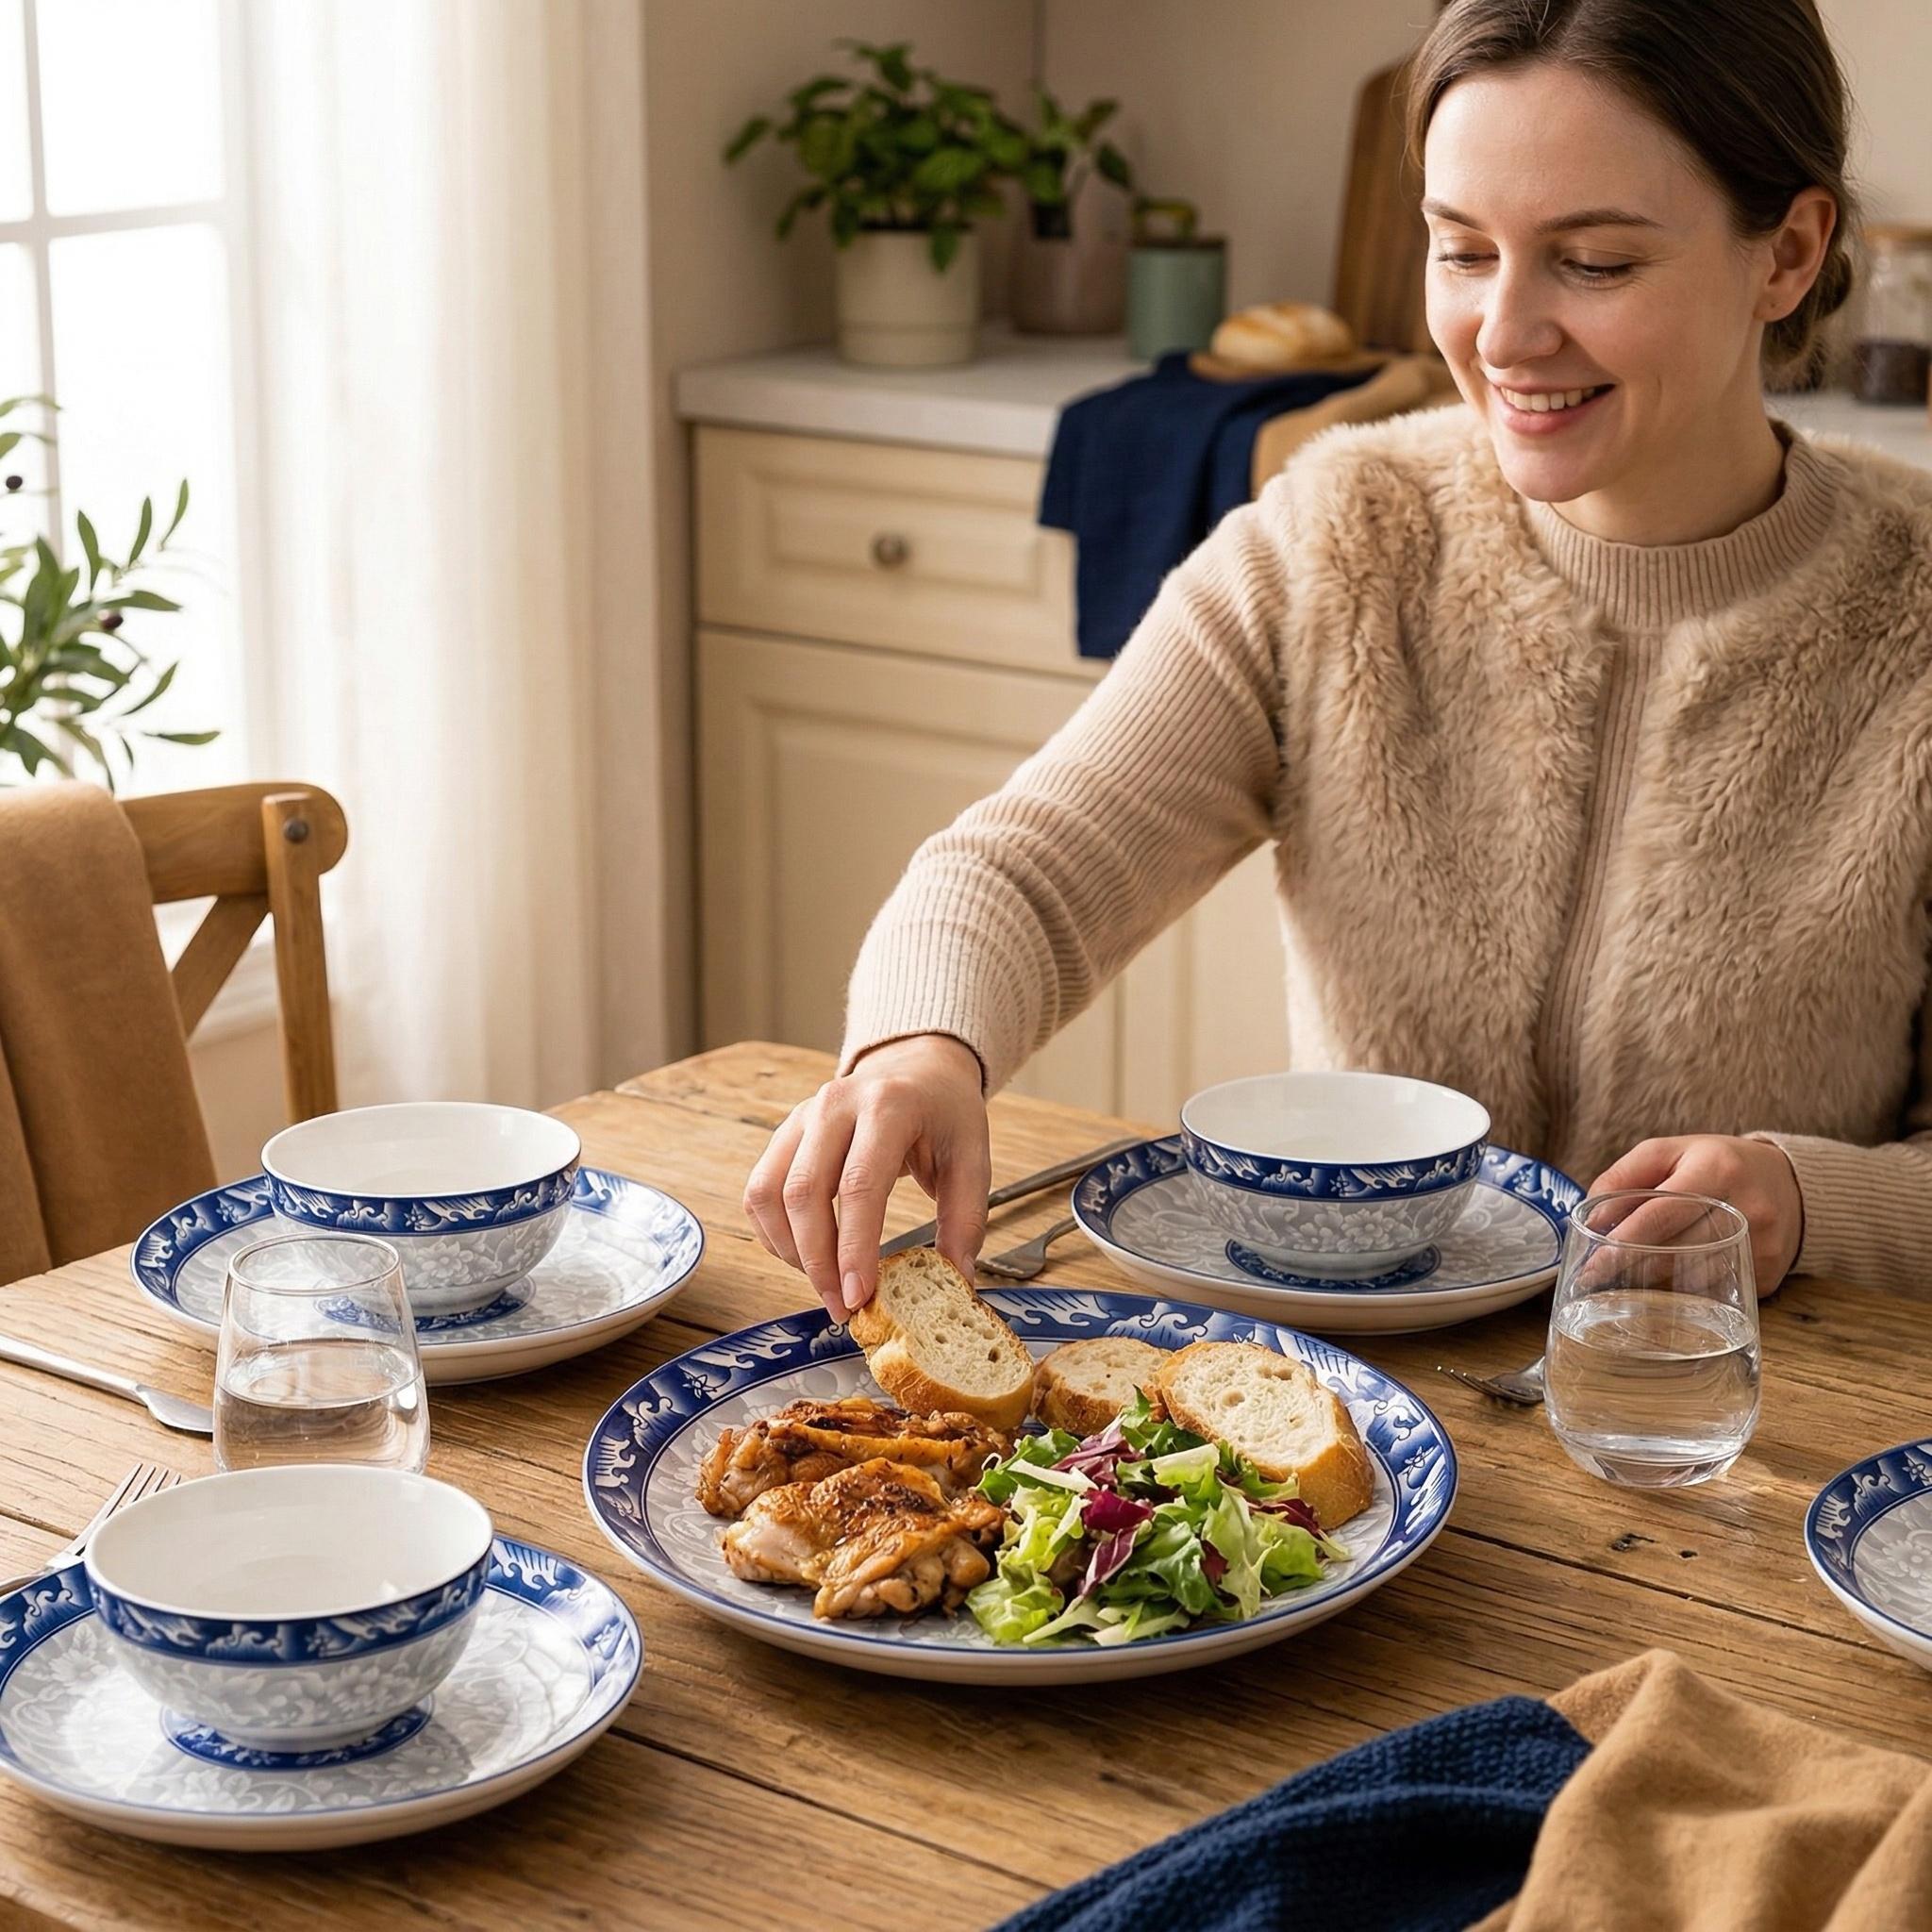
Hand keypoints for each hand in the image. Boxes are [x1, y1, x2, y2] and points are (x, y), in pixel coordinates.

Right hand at [742, 1034, 990, 1321]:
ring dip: (790, 1250)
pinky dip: (774, 1234)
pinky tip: (805, 1256)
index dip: (854, 1247)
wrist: (919, 1068)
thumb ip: (965, 1220)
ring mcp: (802, 1116)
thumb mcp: (974, 1159)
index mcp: (888, 1106)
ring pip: (769, 1193)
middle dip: (817, 1261)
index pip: (859, 1185)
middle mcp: (835, 1104)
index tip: (858, 1296)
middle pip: (803, 1192)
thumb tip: (955, 1281)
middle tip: (841, 1307)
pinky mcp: (785, 1133)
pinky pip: (759, 1191)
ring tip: (825, 1284)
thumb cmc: (946, 1114)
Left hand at [1586, 1134, 1803, 1296]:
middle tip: (1594, 1275)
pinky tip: (1666, 1277)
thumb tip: (1591, 1216)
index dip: (1623, 1238)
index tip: (1592, 1260)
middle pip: (1676, 1248)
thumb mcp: (1669, 1152)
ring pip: (1692, 1275)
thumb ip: (1624, 1177)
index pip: (1662, 1212)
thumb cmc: (1714, 1165)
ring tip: (1626, 1273)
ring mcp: (1762, 1245)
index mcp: (1718, 1168)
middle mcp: (1747, 1208)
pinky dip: (1683, 1286)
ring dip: (1653, 1278)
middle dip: (1629, 1263)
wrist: (1788, 1184)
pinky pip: (1712, 1289)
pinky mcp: (1768, 1273)